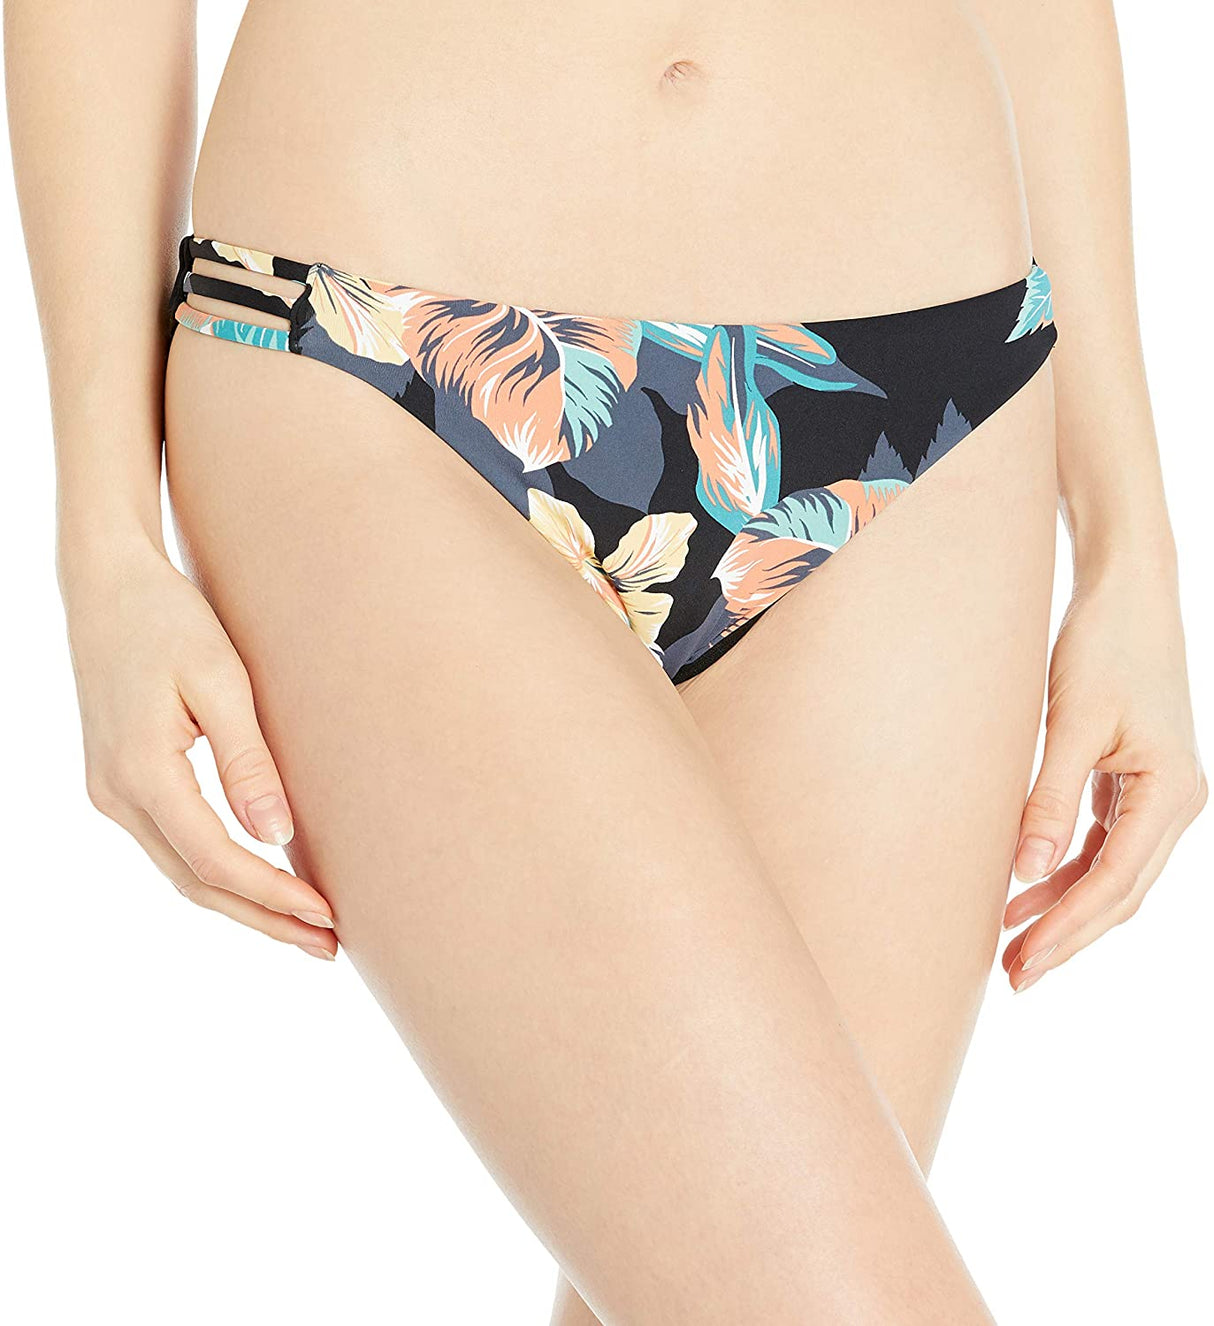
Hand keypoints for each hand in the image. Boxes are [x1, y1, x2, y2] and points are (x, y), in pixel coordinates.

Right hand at [61, 535, 336, 959]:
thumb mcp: (220, 681)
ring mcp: (111, 792)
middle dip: (264, 918)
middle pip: (197, 882)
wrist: (106, 583)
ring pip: (182, 870)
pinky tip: (259, 880)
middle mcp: (115, 794)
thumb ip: (248, 761)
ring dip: (243, 902)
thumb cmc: (168, 619)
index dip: (273, 893)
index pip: (215, 860)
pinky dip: (218, 872)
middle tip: (328, 945)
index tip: (327, 913)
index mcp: (140, 772)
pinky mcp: (119, 782)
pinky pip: (173, 845)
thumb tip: (277, 837)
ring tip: (304, 927)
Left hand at [1002, 565, 1204, 991]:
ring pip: (1110, 874)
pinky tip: (1026, 889)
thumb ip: (1049, 799)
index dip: (1066, 928)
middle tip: (1013, 975)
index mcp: (1171, 795)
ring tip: (1011, 944)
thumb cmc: (1103, 648)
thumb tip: (1026, 872)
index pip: (1115, 883)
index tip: (1023, 962)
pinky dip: (1067, 871)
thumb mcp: (1072, 724)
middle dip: (1066, 935)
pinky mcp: (1132, 782)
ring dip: (1064, 909)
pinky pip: (1102, 845)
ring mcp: (1156, 796)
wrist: (1126, 595)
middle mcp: (1174, 804)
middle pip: (1119, 892)